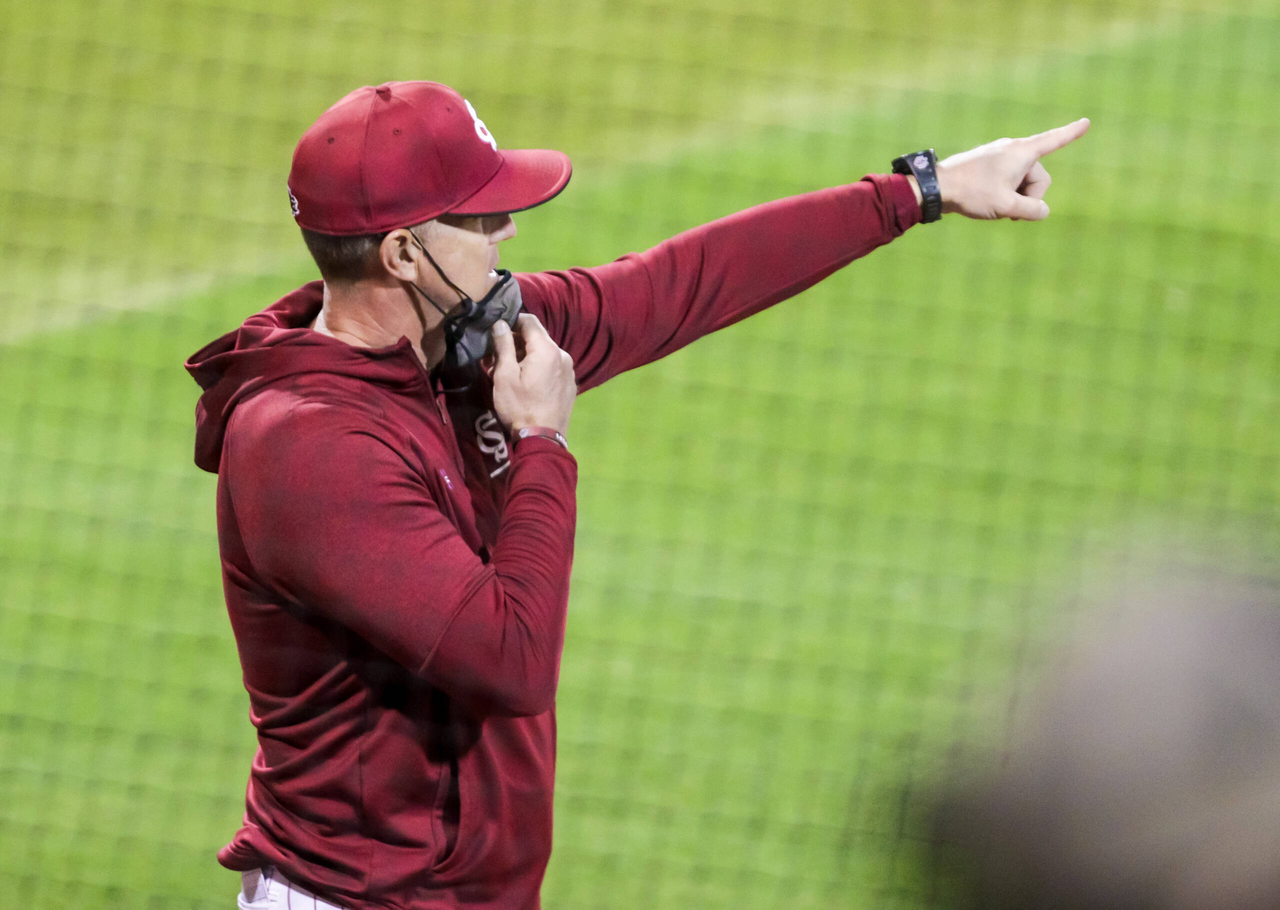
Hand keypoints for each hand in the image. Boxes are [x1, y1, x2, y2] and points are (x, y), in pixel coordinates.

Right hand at [490, 313, 576, 437]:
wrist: (542, 439)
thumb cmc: (519, 406)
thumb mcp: (504, 375)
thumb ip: (503, 345)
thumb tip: (501, 323)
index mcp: (547, 349)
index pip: (530, 321)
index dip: (512, 321)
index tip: (497, 330)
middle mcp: (563, 355)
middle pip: (538, 337)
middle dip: (516, 342)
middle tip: (496, 355)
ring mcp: (569, 371)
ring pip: (544, 353)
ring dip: (526, 356)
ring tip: (508, 371)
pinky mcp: (569, 385)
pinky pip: (552, 367)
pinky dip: (538, 368)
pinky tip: (526, 382)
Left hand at [932, 118, 1090, 220]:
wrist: (937, 187)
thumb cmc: (972, 193)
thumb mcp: (1007, 206)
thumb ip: (1032, 210)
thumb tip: (1043, 211)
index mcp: (1022, 152)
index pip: (1053, 141)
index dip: (1071, 134)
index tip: (1086, 122)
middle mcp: (1012, 149)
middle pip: (1038, 177)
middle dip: (1030, 197)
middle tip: (1010, 213)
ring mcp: (999, 156)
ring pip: (1021, 182)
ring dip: (1015, 199)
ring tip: (995, 208)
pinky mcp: (988, 165)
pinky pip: (1007, 182)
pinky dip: (1004, 195)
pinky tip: (988, 204)